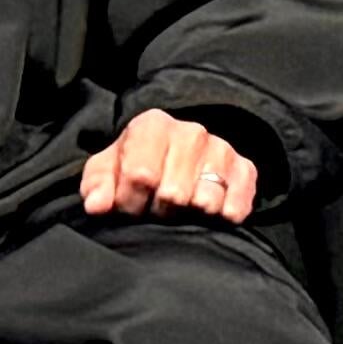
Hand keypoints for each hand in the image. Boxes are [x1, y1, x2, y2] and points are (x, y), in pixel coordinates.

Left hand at [79, 108, 263, 223]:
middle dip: (159, 211)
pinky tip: (207, 215)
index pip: (140, 174)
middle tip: (154, 209)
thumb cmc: (132, 166)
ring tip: (179, 210)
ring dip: (189, 216)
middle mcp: (190, 132)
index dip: (129, 200)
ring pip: (205, 202)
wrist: (172, 158)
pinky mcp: (245, 170)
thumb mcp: (106, 171)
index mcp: (152, 126)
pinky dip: (222, 217)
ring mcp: (221, 150)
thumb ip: (97, 186)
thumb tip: (97, 206)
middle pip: (173, 193)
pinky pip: (237, 206)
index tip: (128, 206)